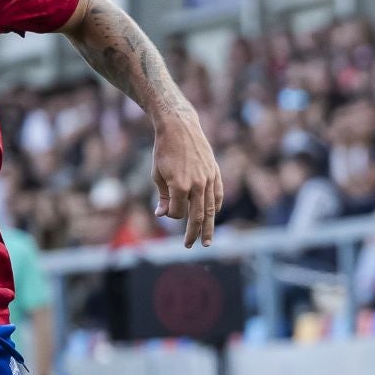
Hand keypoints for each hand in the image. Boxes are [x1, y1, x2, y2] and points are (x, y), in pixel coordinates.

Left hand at [153, 111, 222, 246]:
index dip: (171, 215)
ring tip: (207, 241)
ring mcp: (208, 179)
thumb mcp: (157, 174)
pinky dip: (215, 207)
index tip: (166, 211)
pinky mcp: (215, 173)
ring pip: (210, 209)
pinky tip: (212, 216)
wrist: (180, 127)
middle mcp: (196, 185)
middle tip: (190, 246)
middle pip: (197, 217)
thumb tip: (162, 215)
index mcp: (179, 185)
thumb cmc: (164, 150)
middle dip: (193, 234)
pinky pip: (217, 195)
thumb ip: (162, 196)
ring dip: (208, 227)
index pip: (177, 212)